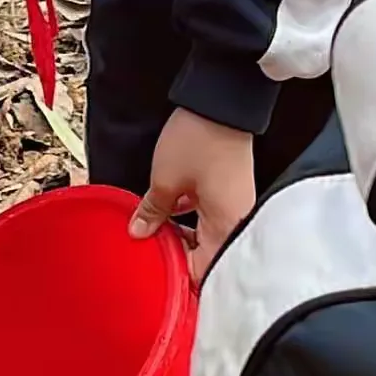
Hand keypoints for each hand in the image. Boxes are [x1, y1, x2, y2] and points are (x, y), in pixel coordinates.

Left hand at [130, 107, 255, 278]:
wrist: (220, 103)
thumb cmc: (199, 141)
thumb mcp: (165, 181)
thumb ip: (153, 212)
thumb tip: (139, 233)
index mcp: (226, 227)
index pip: (204, 270)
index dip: (177, 272)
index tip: (153, 266)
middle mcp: (236, 221)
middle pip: (206, 255)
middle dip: (176, 253)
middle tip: (149, 247)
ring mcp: (234, 206)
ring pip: (205, 235)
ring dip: (181, 234)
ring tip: (154, 228)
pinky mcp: (229, 192)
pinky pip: (208, 216)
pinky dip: (188, 217)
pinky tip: (167, 208)